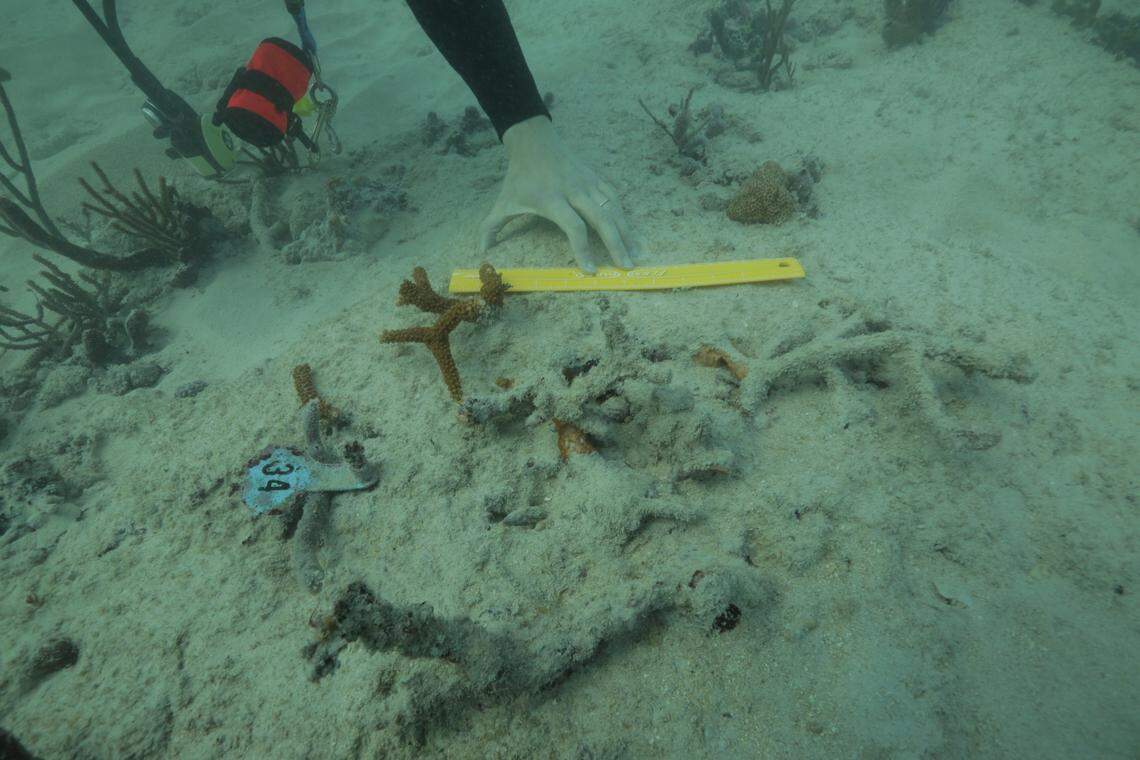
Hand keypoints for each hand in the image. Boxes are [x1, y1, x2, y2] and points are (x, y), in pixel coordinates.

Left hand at [480, 115, 641, 272]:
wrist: (534, 141)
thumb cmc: (519, 177)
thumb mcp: (503, 201)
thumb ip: (492, 227)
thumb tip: (481, 252)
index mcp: (551, 198)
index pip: (573, 226)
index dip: (583, 249)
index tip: (590, 270)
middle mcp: (573, 190)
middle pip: (601, 218)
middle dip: (615, 244)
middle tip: (626, 267)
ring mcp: (588, 182)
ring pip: (613, 208)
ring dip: (626, 232)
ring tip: (634, 253)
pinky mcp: (596, 177)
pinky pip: (615, 197)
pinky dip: (624, 215)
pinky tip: (630, 232)